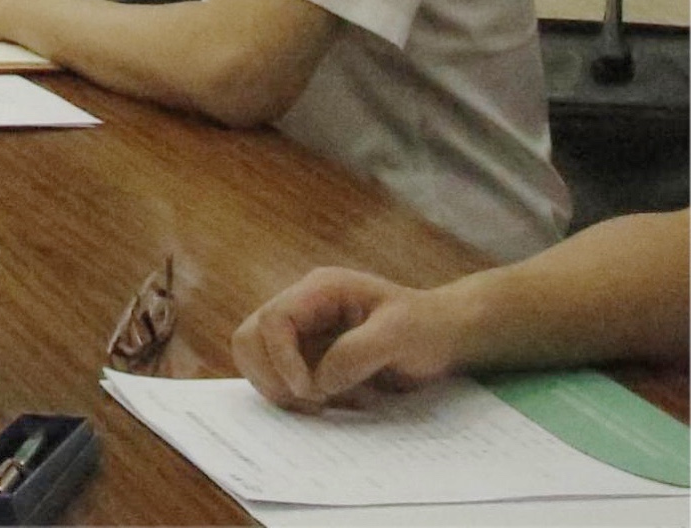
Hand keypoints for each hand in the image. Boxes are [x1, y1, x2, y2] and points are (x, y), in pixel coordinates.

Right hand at [232, 268, 460, 409]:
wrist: (444, 335)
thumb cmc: (426, 328)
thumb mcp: (399, 335)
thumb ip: (356, 353)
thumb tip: (318, 382)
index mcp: (319, 290)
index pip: (273, 320)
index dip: (281, 358)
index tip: (310, 392)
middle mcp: (300, 306)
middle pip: (250, 336)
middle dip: (270, 374)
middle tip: (308, 402)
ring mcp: (299, 330)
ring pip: (254, 355)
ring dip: (275, 385)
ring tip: (314, 404)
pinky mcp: (303, 353)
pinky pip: (274, 372)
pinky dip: (286, 392)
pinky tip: (319, 402)